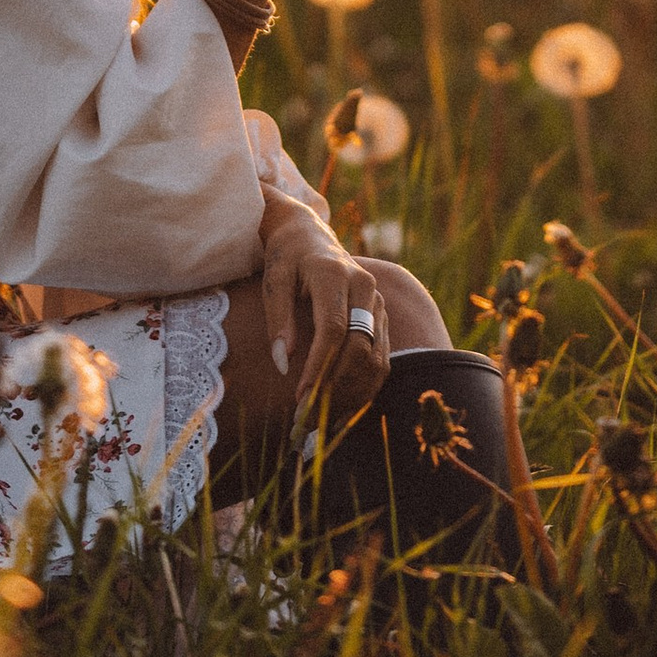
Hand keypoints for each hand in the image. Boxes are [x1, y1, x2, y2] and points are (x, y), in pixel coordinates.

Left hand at [259, 197, 387, 409]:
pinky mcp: (382, 316)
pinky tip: (343, 407)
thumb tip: (283, 363)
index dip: (318, 366)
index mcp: (333, 273)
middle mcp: (364, 286)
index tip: (301, 397)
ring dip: (351, 393)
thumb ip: (277, 318)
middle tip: (308, 417)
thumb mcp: (273, 279)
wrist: (310, 236)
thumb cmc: (286, 258)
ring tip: (323, 420)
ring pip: (375, 357)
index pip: (333, 328)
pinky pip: (381, 358)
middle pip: (358, 346)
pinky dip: (364, 387)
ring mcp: (377, 302)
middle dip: (335, 387)